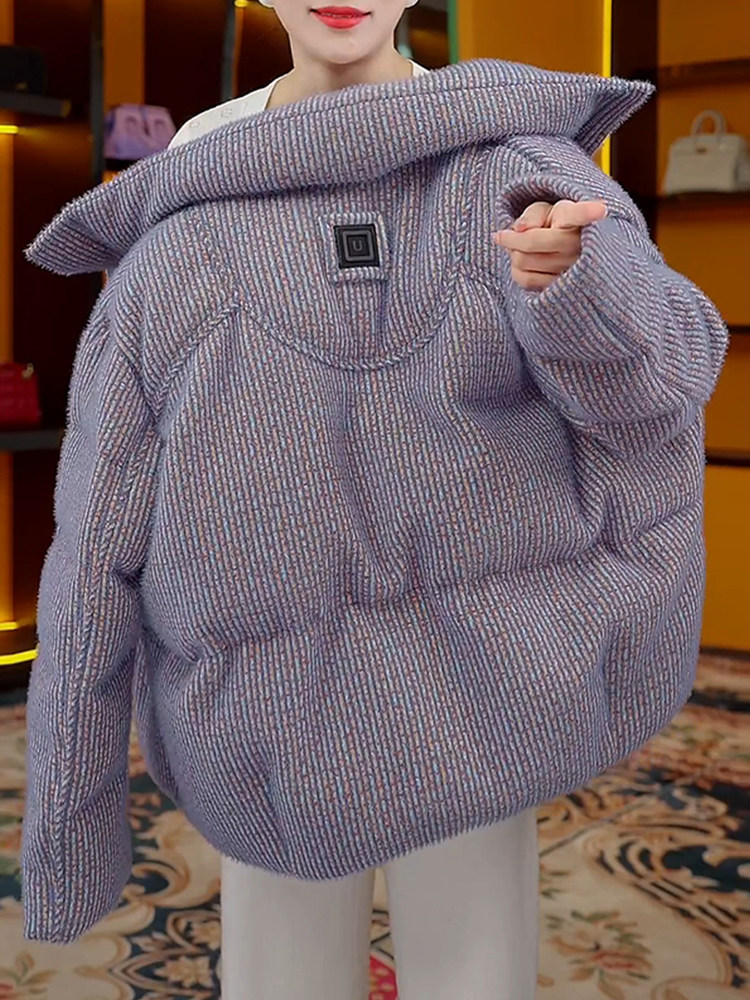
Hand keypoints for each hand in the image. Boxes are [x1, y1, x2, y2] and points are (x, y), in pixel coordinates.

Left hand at [492, 200, 607, 291]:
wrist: (567, 248)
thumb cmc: (554, 224)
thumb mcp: (545, 210)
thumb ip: (532, 214)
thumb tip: (520, 228)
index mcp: (576, 220)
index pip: (582, 215)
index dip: (590, 212)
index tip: (601, 209)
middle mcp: (578, 246)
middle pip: (530, 242)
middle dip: (510, 238)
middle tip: (504, 235)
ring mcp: (572, 271)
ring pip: (524, 262)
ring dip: (513, 254)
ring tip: (518, 248)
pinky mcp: (562, 289)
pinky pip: (526, 281)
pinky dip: (516, 270)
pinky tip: (524, 262)